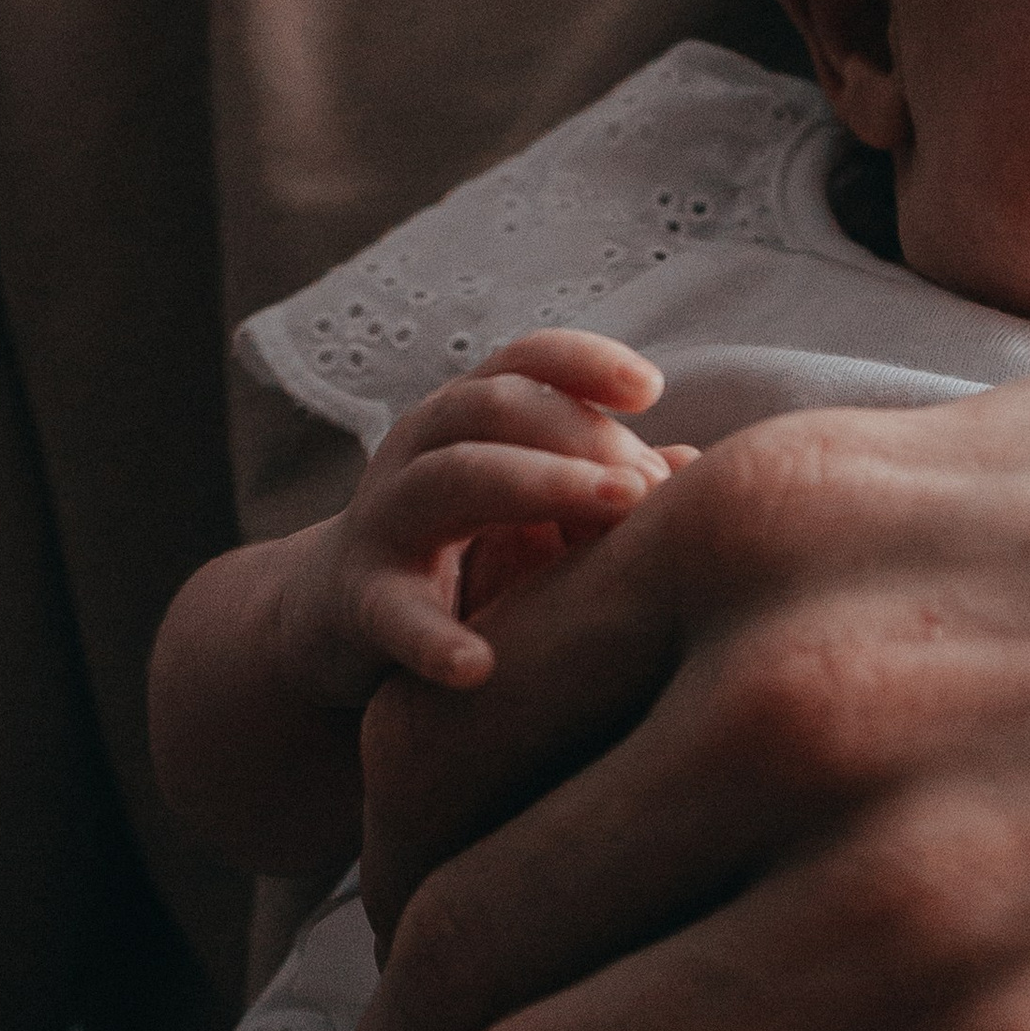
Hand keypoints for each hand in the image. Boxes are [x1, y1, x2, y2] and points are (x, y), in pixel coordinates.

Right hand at [290, 330, 687, 698]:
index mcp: (465, 418)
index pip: (522, 362)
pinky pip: (394, 614)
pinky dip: (434, 641)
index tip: (651, 389)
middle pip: (494, 407)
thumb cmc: (465, 550)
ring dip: (537, 485)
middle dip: (578, 432)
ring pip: (451, 477)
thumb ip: (601, 479)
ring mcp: (385, 521)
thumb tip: (696, 467)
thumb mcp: (530, 504)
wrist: (333, 618)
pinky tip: (479, 668)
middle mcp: (420, 451)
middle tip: (647, 482)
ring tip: (614, 513)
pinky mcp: (359, 602)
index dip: (583, 362)